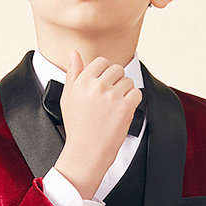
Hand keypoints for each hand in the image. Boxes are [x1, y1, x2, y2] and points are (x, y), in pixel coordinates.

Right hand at [54, 51, 142, 197]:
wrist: (86, 151)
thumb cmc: (77, 127)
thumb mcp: (68, 97)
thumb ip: (73, 73)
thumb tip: (74, 54)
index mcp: (83, 81)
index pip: (102, 62)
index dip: (105, 73)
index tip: (104, 85)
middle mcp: (97, 86)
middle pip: (117, 69)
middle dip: (117, 81)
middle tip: (111, 97)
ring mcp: (112, 96)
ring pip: (128, 81)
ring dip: (126, 92)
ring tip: (116, 106)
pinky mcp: (125, 107)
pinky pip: (136, 93)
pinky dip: (133, 101)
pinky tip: (123, 111)